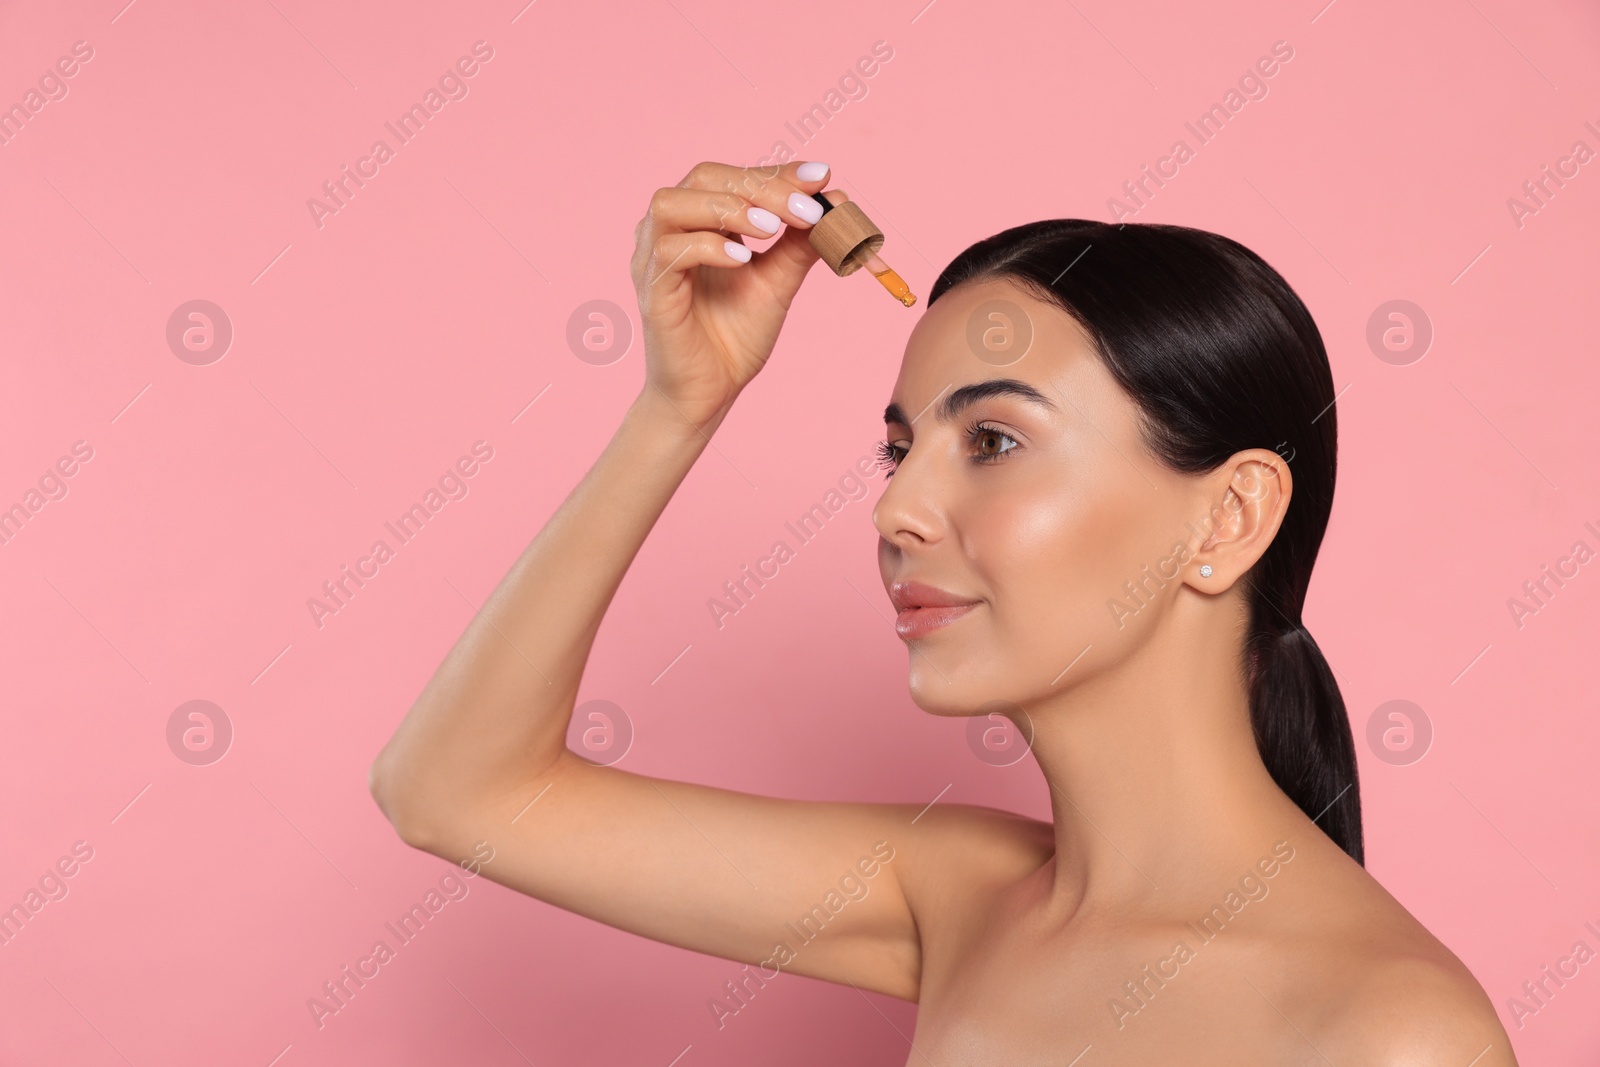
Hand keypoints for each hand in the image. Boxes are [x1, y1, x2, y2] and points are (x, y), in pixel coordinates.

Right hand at [630, 160, 840, 429]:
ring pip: (672, 203)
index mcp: (700, 221)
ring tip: (770, 229)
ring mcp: (653, 257)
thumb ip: (799, 243)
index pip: (735, 177)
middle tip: (805, 209)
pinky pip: (669, 250)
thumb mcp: (777, 282)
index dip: (778, 173)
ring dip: (727, 208)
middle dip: (760, 187)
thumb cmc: (734, 338)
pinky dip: (708, 246)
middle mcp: (670, 230)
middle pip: (704, 177)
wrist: (710, 394)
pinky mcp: (651, 289)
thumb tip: (836, 198)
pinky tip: (743, 260)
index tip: (821, 176)